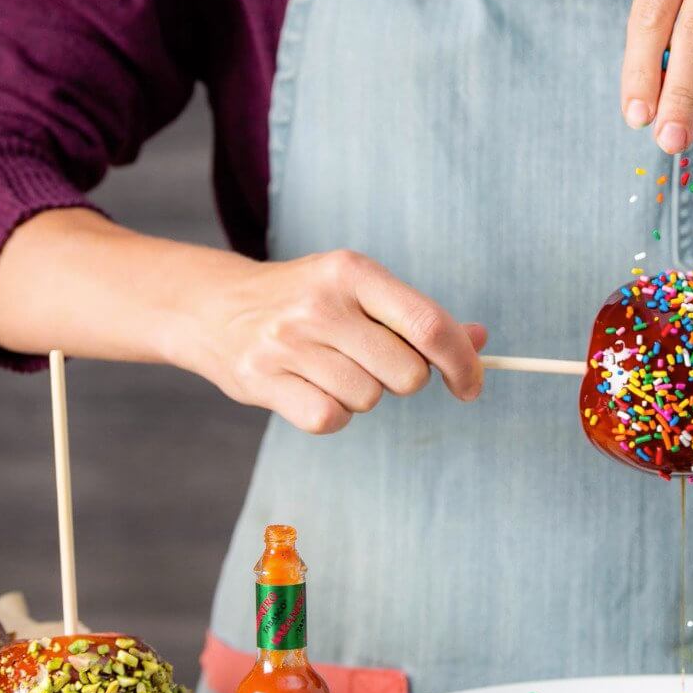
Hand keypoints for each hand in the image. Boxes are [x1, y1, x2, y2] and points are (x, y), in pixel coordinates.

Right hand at [173, 248, 487, 434]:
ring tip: (331, 370)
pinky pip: (330, 420)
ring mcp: (288, 342)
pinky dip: (331, 415)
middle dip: (404, 380)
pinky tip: (311, 390)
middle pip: (408, 375)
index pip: (428, 324)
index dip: (463, 363)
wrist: (213, 306)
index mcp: (353, 272)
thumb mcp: (358, 290)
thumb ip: (416, 316)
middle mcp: (321, 303)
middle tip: (375, 365)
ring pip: (369, 400)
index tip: (471, 386)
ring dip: (362, 396)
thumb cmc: (304, 300)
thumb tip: (479, 338)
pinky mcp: (262, 379)